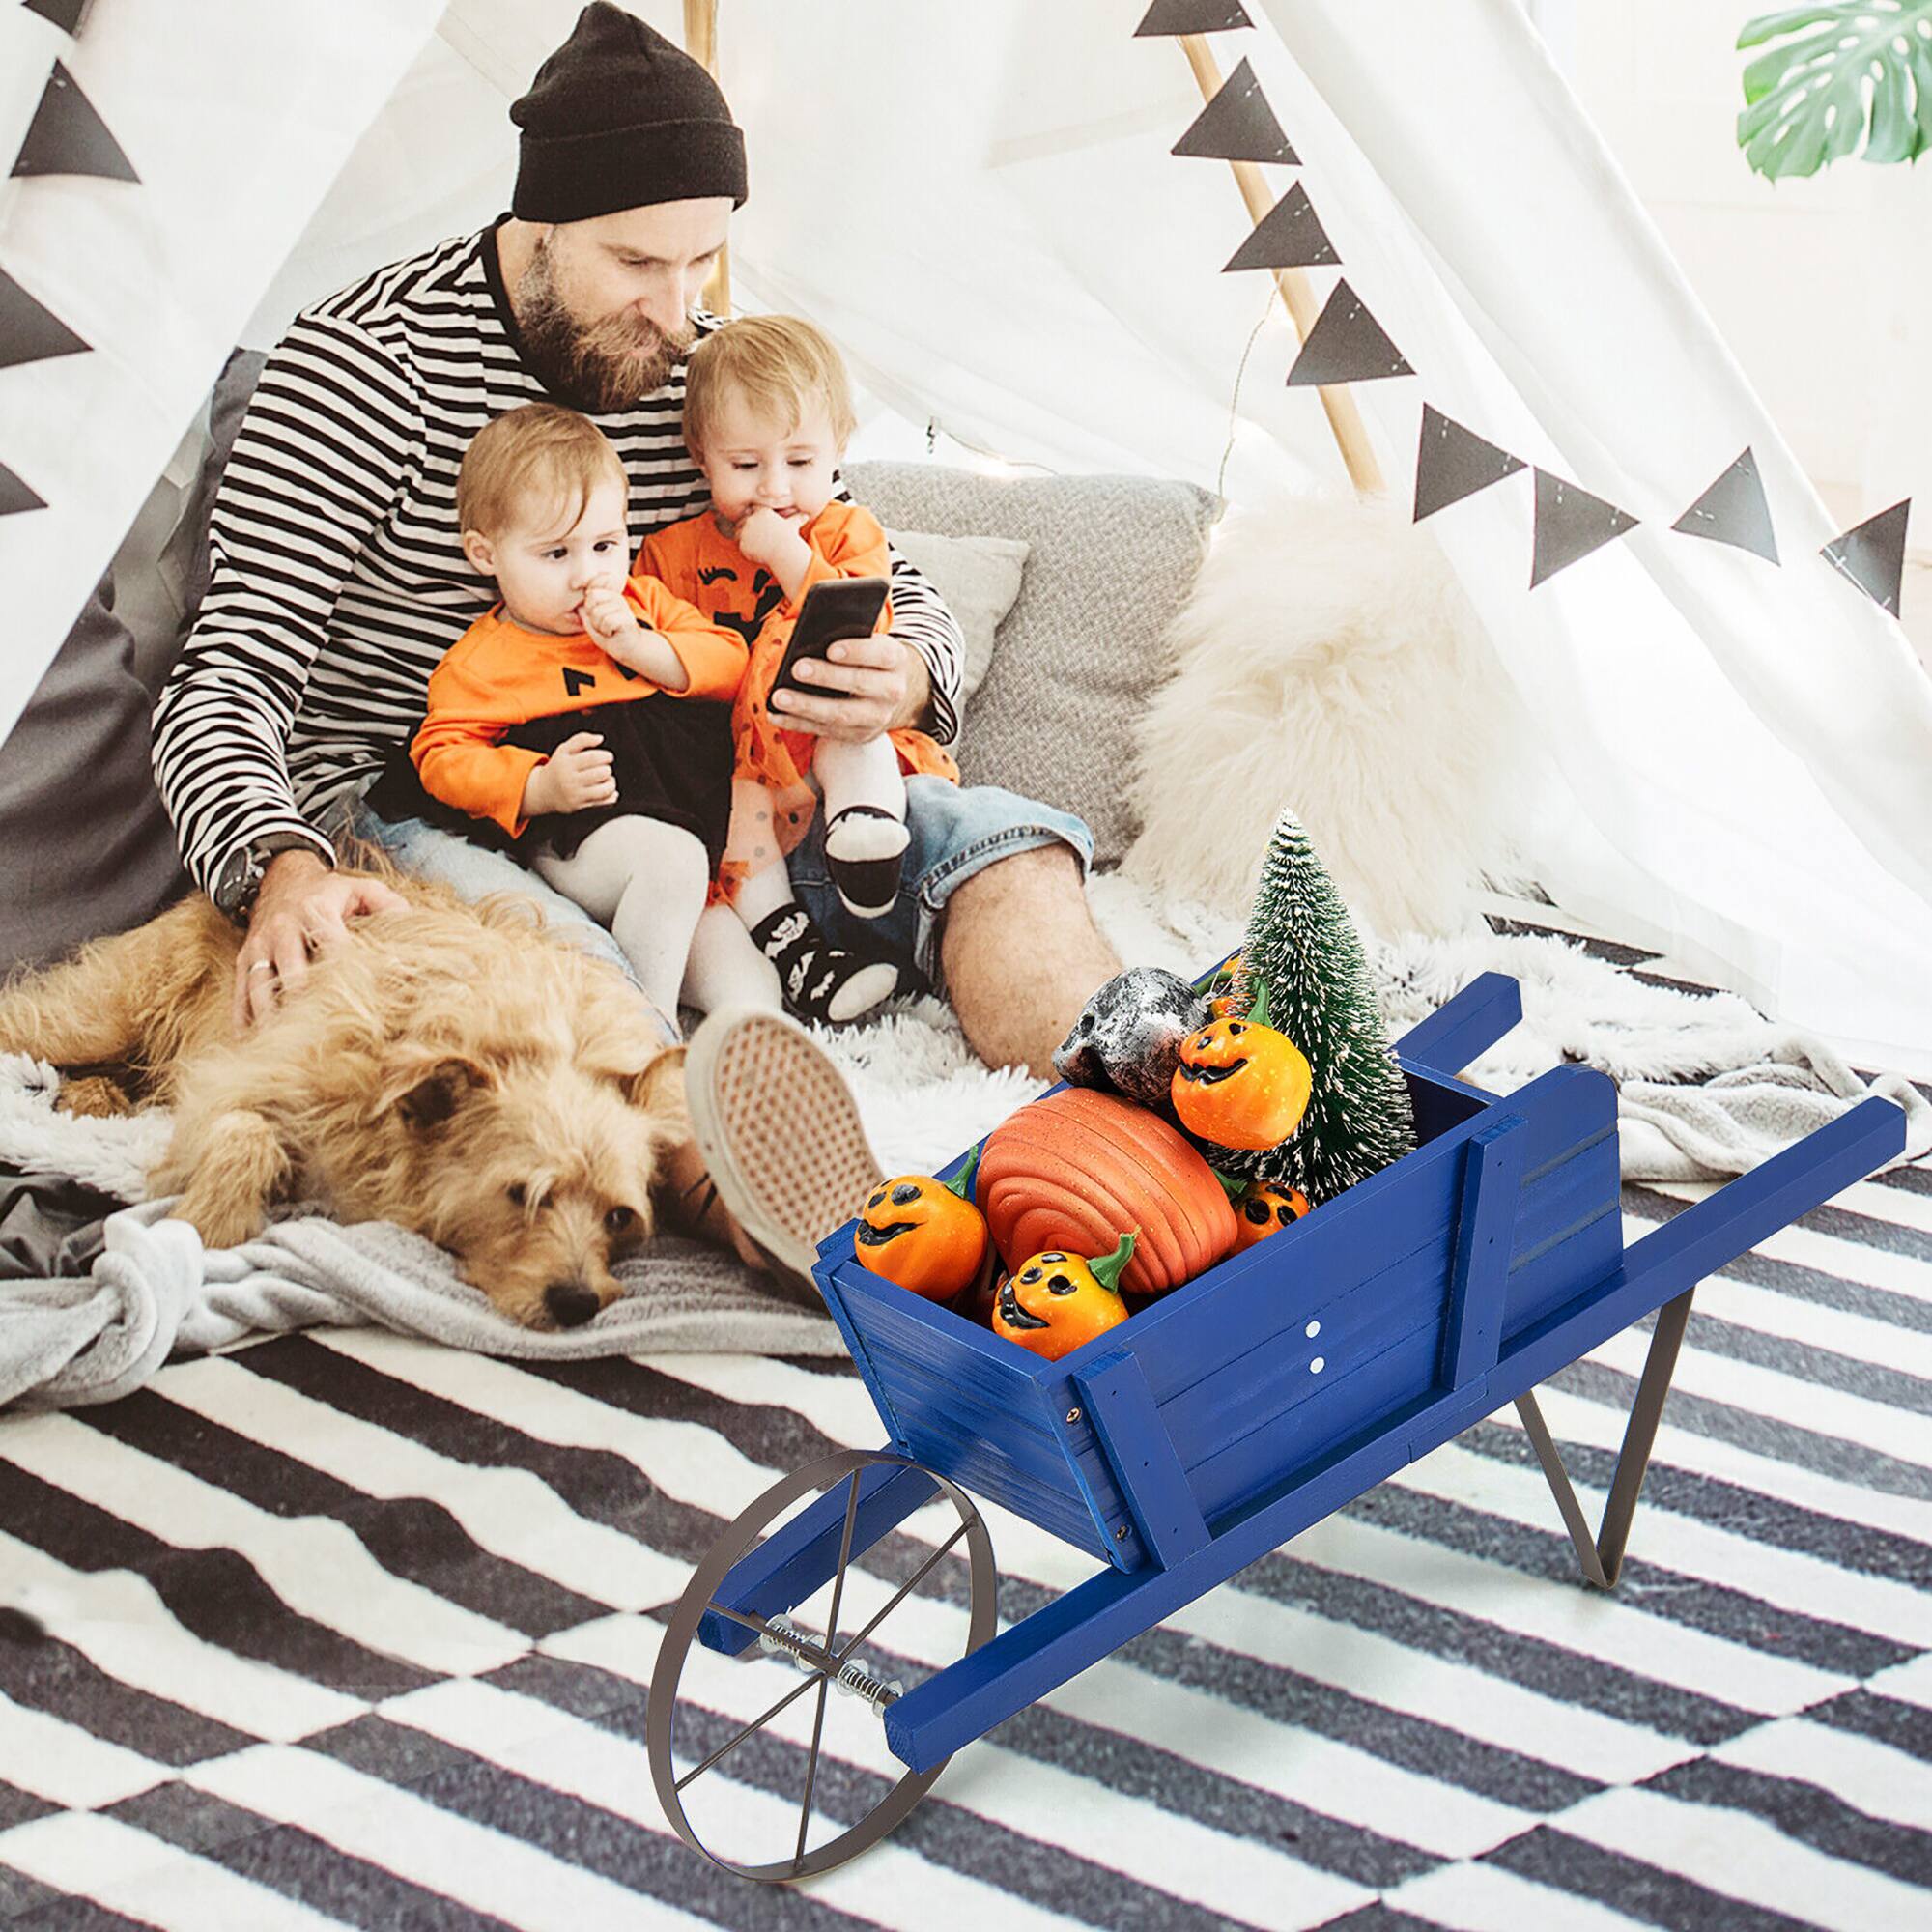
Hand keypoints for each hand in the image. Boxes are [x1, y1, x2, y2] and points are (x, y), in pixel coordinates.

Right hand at [231, 850, 406, 1029]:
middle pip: (291, 972)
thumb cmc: (330, 892)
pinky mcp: (244, 959)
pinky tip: (251, 1042)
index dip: (346, 970)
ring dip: (272, 1017)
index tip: (363, 999)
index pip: (331, 944)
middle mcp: (282, 929)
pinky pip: (240, 991)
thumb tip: (411, 926)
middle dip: (305, 1002)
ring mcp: (259, 946)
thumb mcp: (361, 888)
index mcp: (315, 911)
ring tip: (286, 1047)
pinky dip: (243, 1018)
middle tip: (323, 1035)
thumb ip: (389, 904)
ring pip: (261, 986)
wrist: (281, 878)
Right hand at [522, 732, 616, 816]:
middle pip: (600, 773)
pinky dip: (611, 796)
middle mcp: (570, 780)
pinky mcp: (580, 806)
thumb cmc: (559, 767)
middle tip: (605, 769)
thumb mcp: (564, 750)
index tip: (608, 757)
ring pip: (604, 789)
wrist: (543, 792)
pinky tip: (606, 790)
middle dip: (607, 769)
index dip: (606, 756)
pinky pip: (603, 803)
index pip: (592, 758)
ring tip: (607, 779)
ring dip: (611, 783)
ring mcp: (575, 795)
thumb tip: (600, 738)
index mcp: (566, 763)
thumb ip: (582, 739)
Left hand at [580, 580, 639, 651]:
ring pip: (598, 614)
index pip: (590, 594)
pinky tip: (613, 633)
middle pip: (592, 603)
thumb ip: (582, 615)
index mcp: (609, 596)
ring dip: (600, 627)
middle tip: (603, 626)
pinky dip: (607, 631)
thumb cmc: (609, 635)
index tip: (598, 618)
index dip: (589, 609)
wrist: (627, 649)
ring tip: (609, 630)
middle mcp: (617, 598)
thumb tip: (566, 614)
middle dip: (593, 618)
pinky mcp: (627, 618)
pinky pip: (607, 622)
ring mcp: (623, 607)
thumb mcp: (591, 624)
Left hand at [735, 506, 807, 574]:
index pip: (752, 511)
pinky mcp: (742, 543)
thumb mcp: (793, 525)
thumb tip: (806, 515)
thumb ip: (797, 518)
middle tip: (758, 538)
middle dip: (747, 529)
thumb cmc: (790, 537)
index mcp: (762, 512)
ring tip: (757, 546)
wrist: (784, 551)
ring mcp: (745, 531)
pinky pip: (742, 547)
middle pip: (743, 522)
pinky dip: (747, 551)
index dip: (755, 518)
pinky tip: (758, 554)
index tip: (761, 527)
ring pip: (739, 534)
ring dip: (745, 539)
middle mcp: (751, 519)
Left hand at [768, 631, 929, 742]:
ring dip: (806, 706)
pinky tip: (775, 714)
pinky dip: (797, 723)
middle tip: (796, 668)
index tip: (830, 649)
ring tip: (778, 696)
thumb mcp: (868, 641)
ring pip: (840, 714)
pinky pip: (825, 731)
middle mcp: (892, 691)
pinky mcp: (857, 735)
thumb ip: (848, 632)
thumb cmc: (867, 658)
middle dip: (826, 677)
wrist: (889, 694)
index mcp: (896, 661)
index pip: (882, 655)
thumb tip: (809, 628)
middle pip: (859, 684)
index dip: (857, 652)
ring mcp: (876, 718)